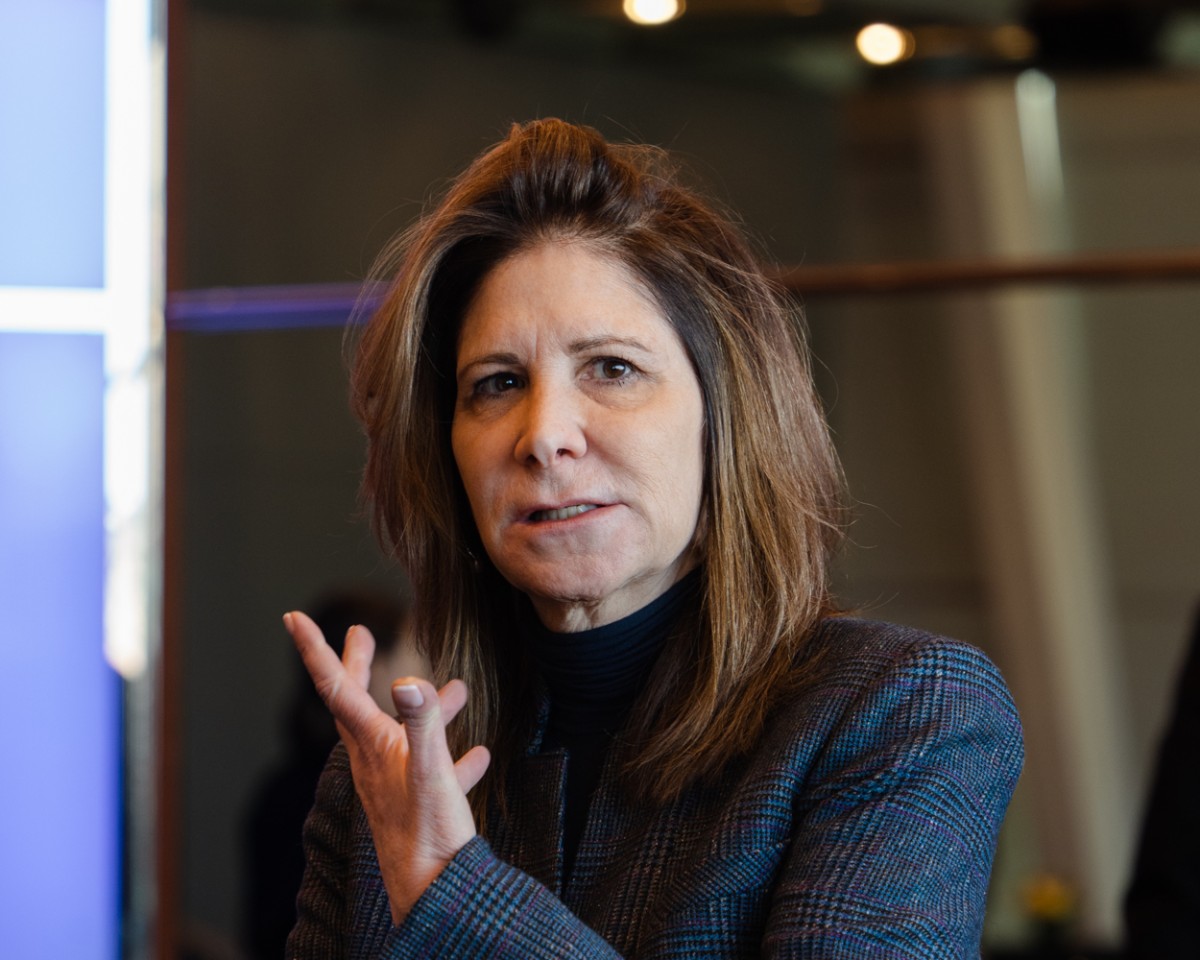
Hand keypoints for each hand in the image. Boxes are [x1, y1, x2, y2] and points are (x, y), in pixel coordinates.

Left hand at [284, 610, 490, 922]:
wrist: (436, 893)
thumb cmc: (430, 833)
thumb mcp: (430, 770)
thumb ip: (422, 721)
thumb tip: (406, 679)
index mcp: (372, 743)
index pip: (335, 686)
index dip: (314, 649)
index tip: (293, 617)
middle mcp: (375, 759)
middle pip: (356, 702)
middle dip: (356, 665)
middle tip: (359, 633)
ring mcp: (395, 782)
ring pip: (401, 732)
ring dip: (422, 706)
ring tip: (456, 688)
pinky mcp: (418, 804)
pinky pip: (433, 770)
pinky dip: (453, 755)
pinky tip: (478, 753)